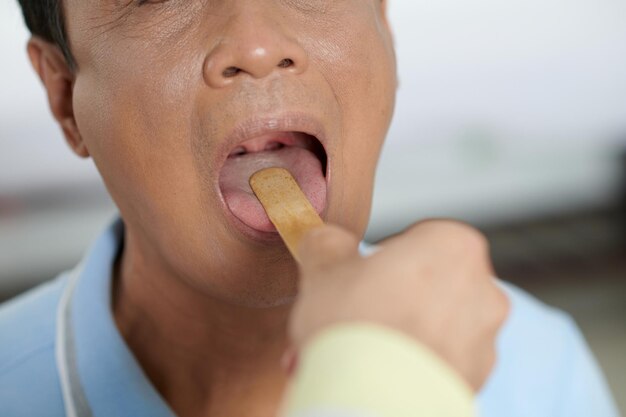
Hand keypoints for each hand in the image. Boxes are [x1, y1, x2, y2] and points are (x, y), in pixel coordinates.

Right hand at [288, 220, 509, 390]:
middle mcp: (482, 289)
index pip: (418, 238)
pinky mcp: (476, 379)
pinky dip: (414, 365)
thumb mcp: (324, 267)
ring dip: (403, 333)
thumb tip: (328, 240)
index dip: (384, 257)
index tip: (362, 276)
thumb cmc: (357, 326)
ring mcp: (484, 338)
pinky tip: (378, 373)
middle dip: (394, 298)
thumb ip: (328, 242)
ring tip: (360, 351)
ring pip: (436, 325)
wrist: (374, 400)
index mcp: (453, 246)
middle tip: (356, 315)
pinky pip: (440, 362)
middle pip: (429, 283)